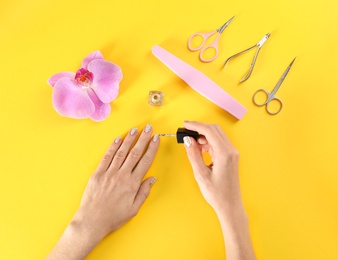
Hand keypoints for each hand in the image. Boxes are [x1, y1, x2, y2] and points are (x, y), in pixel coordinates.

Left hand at [48, 125, 159, 259]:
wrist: (92, 221)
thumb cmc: (113, 217)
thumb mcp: (134, 208)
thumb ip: (144, 192)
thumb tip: (152, 178)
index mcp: (132, 183)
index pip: (145, 161)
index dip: (152, 148)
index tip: (156, 139)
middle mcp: (122, 175)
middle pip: (135, 153)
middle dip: (143, 138)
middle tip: (148, 128)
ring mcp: (109, 173)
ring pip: (122, 152)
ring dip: (129, 139)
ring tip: (135, 130)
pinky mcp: (98, 173)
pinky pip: (107, 157)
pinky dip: (112, 147)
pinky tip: (118, 139)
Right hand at [183, 121, 254, 259]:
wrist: (230, 205)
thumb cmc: (217, 193)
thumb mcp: (201, 174)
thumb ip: (194, 155)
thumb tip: (188, 140)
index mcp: (224, 154)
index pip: (209, 131)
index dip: (196, 125)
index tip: (185, 124)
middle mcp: (231, 151)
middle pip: (215, 130)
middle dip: (200, 128)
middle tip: (186, 130)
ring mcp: (232, 153)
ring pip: (217, 135)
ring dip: (204, 135)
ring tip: (191, 142)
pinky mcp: (231, 157)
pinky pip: (219, 143)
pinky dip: (209, 142)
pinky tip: (200, 148)